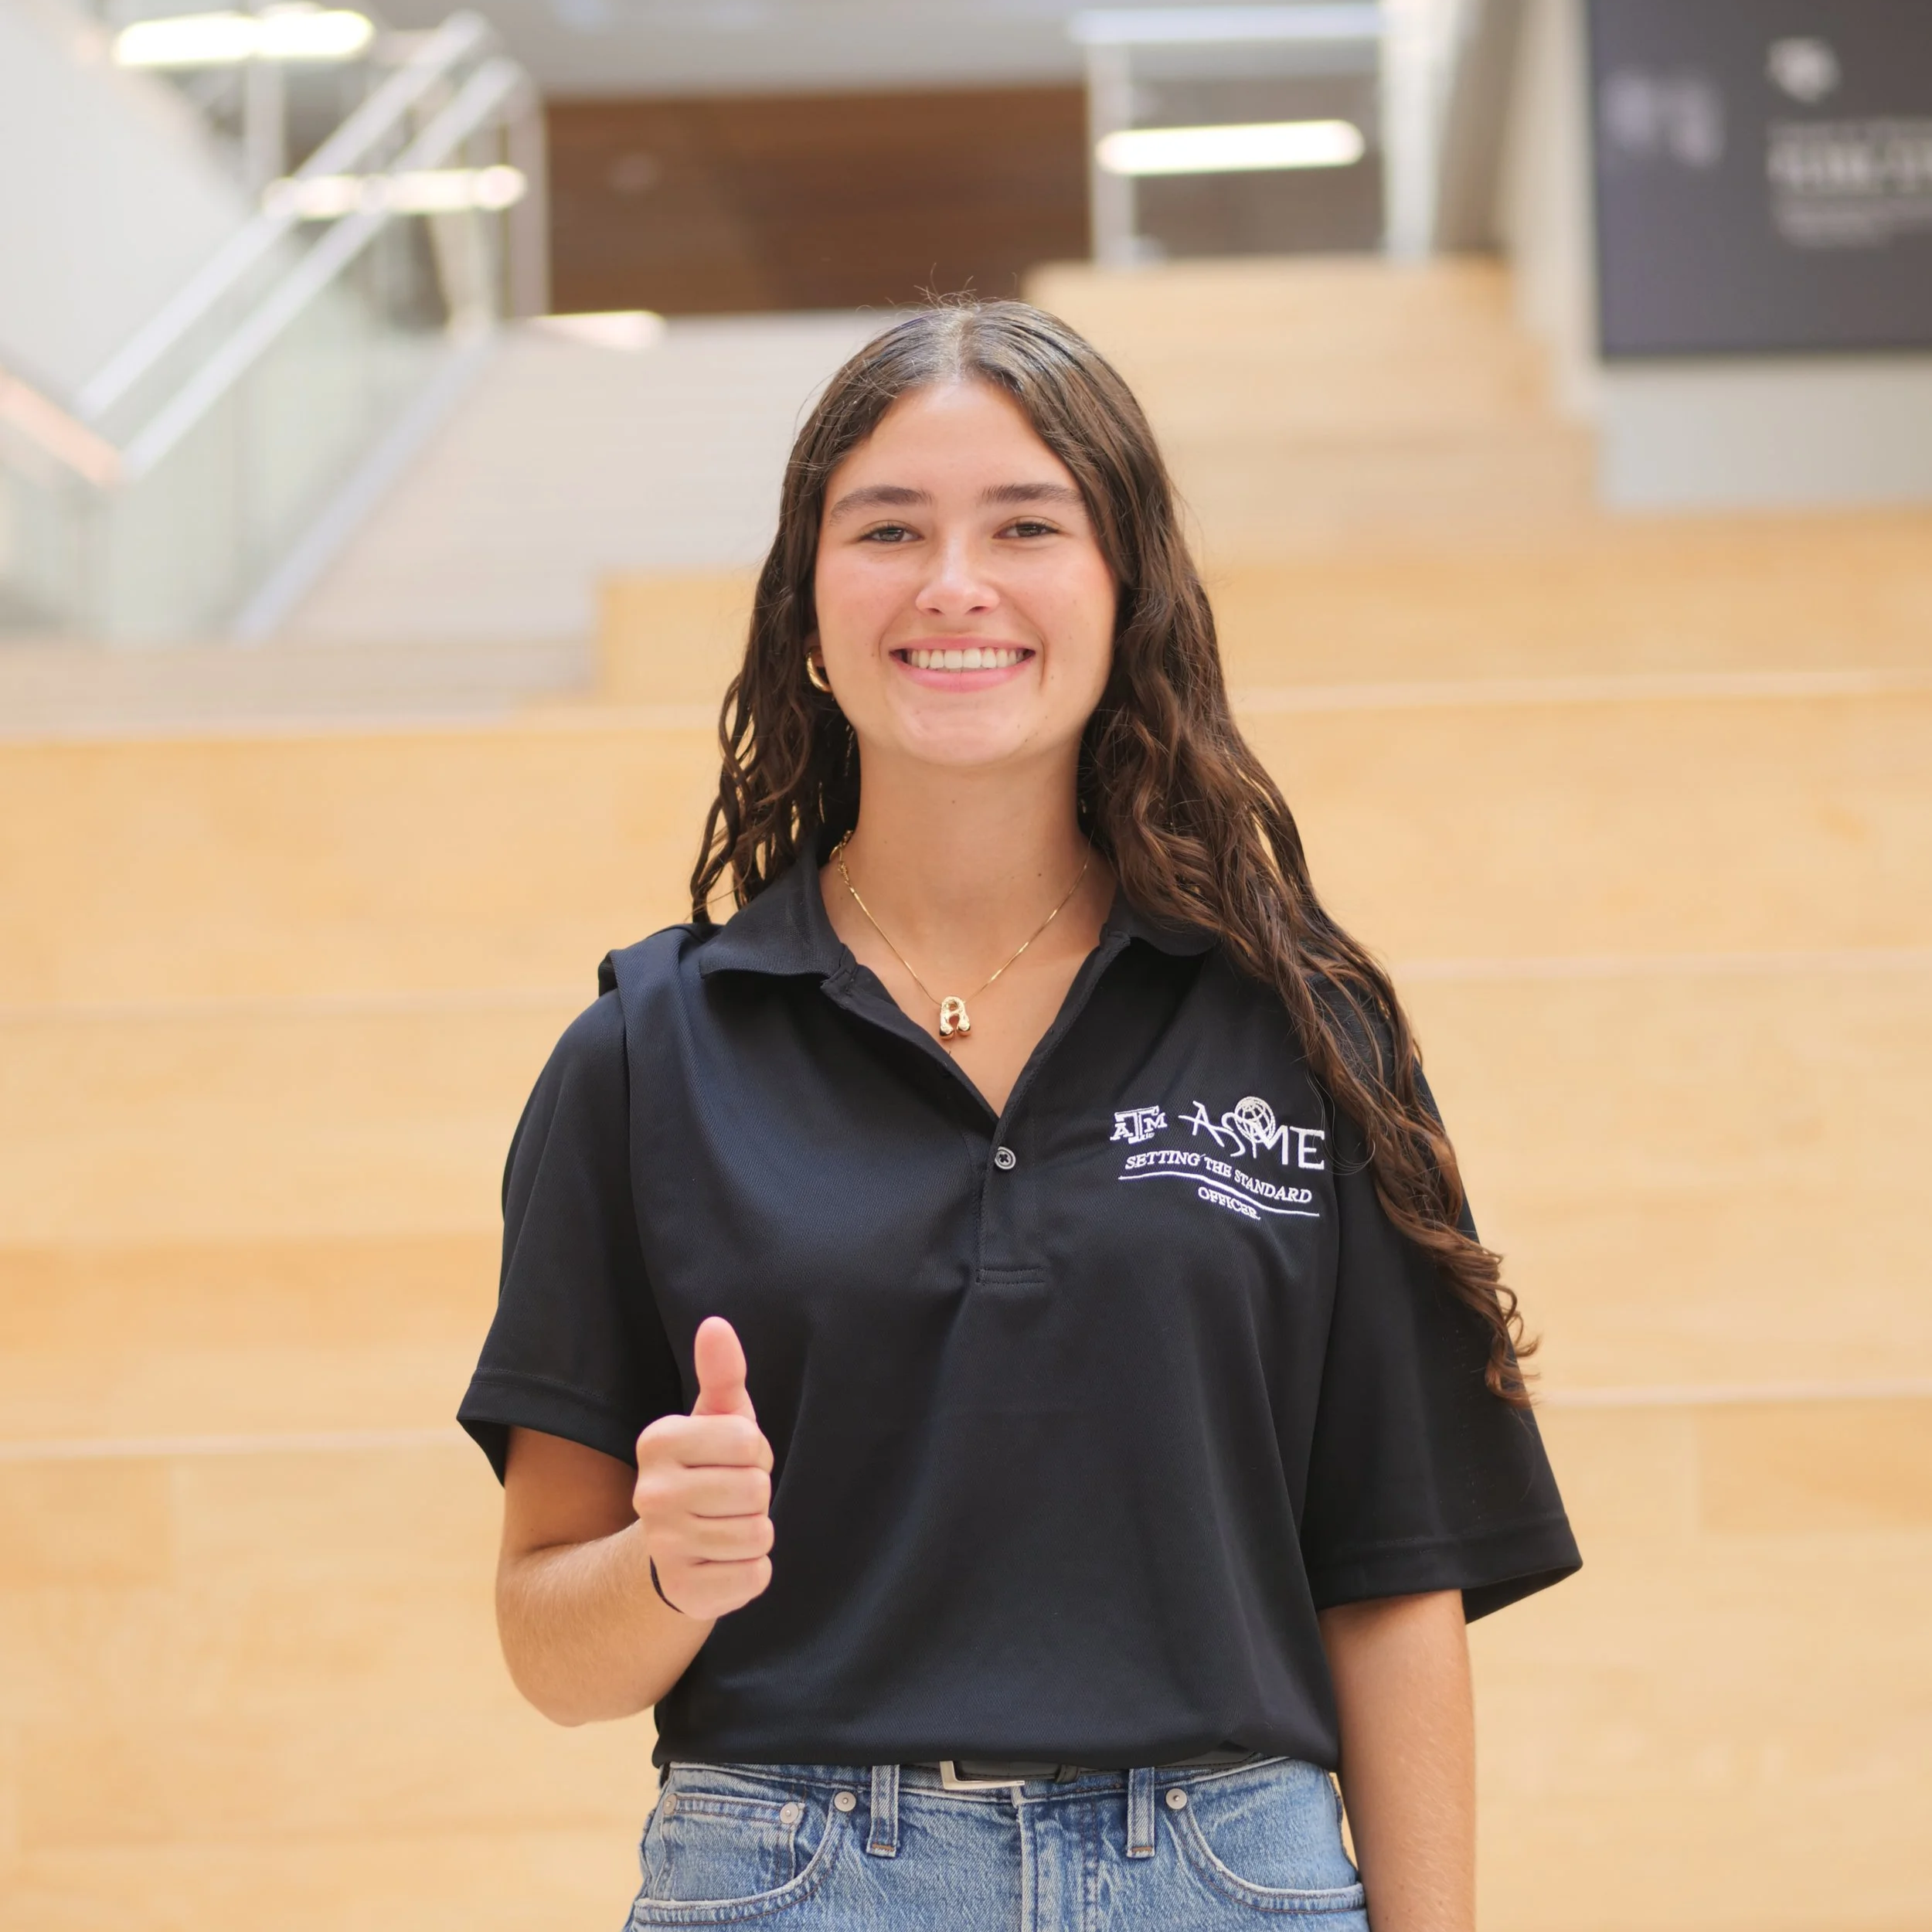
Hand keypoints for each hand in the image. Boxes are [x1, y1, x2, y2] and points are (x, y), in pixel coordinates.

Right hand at [632, 1316, 774, 1619]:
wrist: (672, 1546)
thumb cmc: (708, 1468)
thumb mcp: (716, 1418)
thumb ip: (720, 1373)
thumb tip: (716, 1325)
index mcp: (657, 1441)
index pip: (748, 1441)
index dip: (754, 1452)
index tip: (731, 1461)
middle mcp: (650, 1494)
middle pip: (756, 1490)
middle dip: (757, 1494)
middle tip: (731, 1498)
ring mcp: (663, 1547)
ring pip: (757, 1535)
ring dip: (755, 1532)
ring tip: (727, 1527)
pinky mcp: (684, 1592)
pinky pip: (755, 1577)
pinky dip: (752, 1570)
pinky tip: (724, 1562)